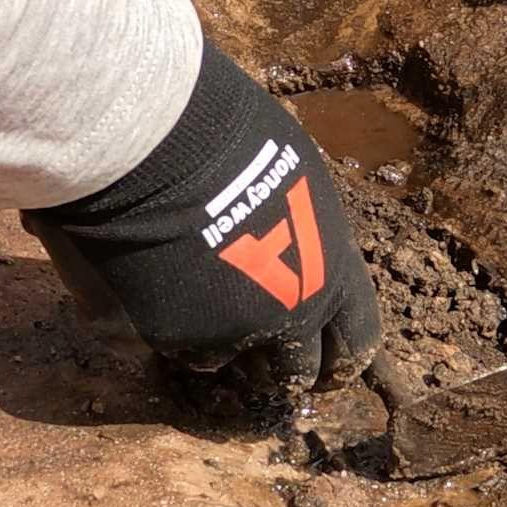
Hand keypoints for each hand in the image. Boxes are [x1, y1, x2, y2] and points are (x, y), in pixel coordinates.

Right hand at [22, 41, 380, 396]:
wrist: (150, 147)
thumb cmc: (229, 137)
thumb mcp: (297, 179)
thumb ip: (304, 229)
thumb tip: (294, 239)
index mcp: (332, 273)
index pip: (357, 339)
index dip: (344, 357)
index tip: (332, 368)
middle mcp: (288, 314)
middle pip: (296, 369)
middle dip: (284, 368)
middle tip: (266, 360)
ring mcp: (226, 333)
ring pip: (228, 360)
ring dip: (220, 342)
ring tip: (199, 303)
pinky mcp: (168, 339)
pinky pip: (172, 345)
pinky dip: (168, 327)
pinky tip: (155, 288)